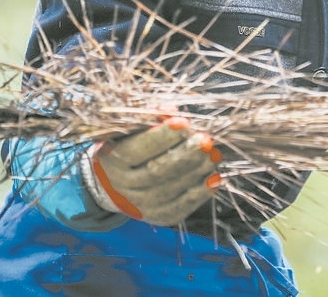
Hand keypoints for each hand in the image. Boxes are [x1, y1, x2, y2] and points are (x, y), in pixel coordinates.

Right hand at [90, 117, 221, 225]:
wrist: (114, 182)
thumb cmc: (127, 145)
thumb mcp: (130, 130)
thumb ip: (149, 119)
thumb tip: (170, 111)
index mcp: (112, 159)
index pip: (136, 150)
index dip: (162, 137)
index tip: (184, 123)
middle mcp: (122, 185)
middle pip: (156, 172)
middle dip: (186, 155)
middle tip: (207, 141)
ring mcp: (138, 204)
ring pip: (170, 190)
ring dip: (196, 172)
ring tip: (215, 156)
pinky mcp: (156, 216)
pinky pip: (179, 208)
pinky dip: (199, 194)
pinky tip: (215, 179)